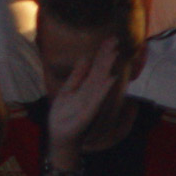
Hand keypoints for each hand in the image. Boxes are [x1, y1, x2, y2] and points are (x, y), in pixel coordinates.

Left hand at [48, 38, 118, 153]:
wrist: (60, 137)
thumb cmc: (65, 115)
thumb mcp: (68, 90)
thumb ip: (77, 75)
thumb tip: (86, 56)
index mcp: (86, 88)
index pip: (96, 67)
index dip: (102, 53)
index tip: (111, 38)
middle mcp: (91, 94)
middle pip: (100, 71)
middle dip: (107, 56)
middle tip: (115, 39)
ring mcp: (90, 104)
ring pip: (99, 82)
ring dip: (107, 67)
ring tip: (114, 53)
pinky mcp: (86, 114)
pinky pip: (96, 100)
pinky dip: (103, 89)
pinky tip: (110, 78)